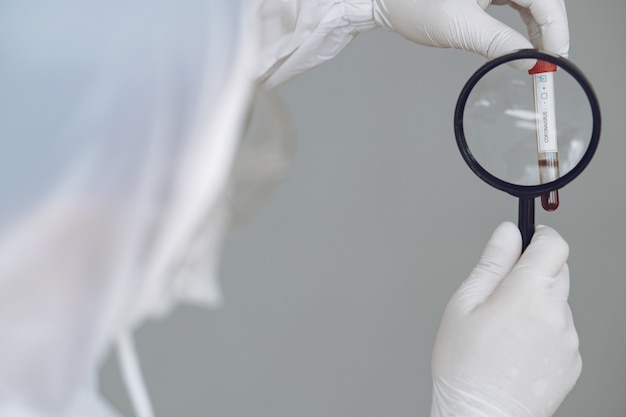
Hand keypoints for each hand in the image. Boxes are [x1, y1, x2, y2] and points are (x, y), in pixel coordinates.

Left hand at [373, 0, 568, 68]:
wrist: (384, 0)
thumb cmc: (412, 4)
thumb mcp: (459, 27)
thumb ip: (498, 43)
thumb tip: (528, 61)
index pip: (546, 0)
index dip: (557, 30)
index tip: (556, 59)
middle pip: (542, 0)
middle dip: (549, 31)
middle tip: (549, 63)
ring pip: (531, 2)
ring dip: (537, 29)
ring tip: (538, 57)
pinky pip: (515, 2)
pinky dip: (521, 23)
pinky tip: (523, 43)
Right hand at [430, 222, 580, 416]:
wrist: (481, 416)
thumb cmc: (465, 366)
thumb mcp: (464, 304)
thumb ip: (491, 263)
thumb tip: (507, 232)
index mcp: (528, 294)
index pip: (554, 245)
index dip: (538, 237)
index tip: (524, 241)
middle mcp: (557, 314)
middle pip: (557, 271)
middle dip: (532, 273)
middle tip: (499, 295)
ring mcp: (569, 339)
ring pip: (557, 302)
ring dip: (537, 304)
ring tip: (504, 331)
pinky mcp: (572, 360)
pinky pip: (561, 330)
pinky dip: (543, 330)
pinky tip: (517, 348)